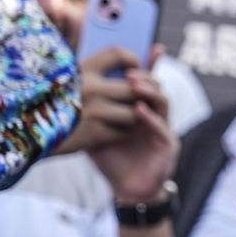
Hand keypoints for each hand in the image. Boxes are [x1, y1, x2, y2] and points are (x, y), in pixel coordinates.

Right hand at [54, 46, 142, 153]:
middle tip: (149, 97)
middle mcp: (89, 87)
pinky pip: (124, 131)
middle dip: (147, 93)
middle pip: (136, 87)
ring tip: (133, 115)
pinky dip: (125, 132)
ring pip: (135, 112)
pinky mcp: (94, 133)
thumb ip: (96, 73)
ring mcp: (93, 111)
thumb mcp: (70, 82)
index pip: (119, 53)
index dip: (134, 59)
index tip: (137, 68)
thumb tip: (136, 59)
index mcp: (81, 70)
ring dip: (138, 116)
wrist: (30, 135)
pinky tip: (117, 130)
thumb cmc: (55, 105)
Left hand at [88, 47, 178, 202]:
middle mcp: (155, 115)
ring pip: (163, 103)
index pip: (146, 82)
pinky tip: (138, 111)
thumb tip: (67, 92)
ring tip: (134, 84)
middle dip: (146, 76)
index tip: (149, 47)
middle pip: (156, 87)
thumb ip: (92, 113)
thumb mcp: (97, 131)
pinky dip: (151, 118)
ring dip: (150, 91)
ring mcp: (163, 128)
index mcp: (140, 109)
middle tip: (129, 71)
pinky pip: (162, 127)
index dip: (150, 64)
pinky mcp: (168, 144)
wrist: (127, 189)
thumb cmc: (113, 159)